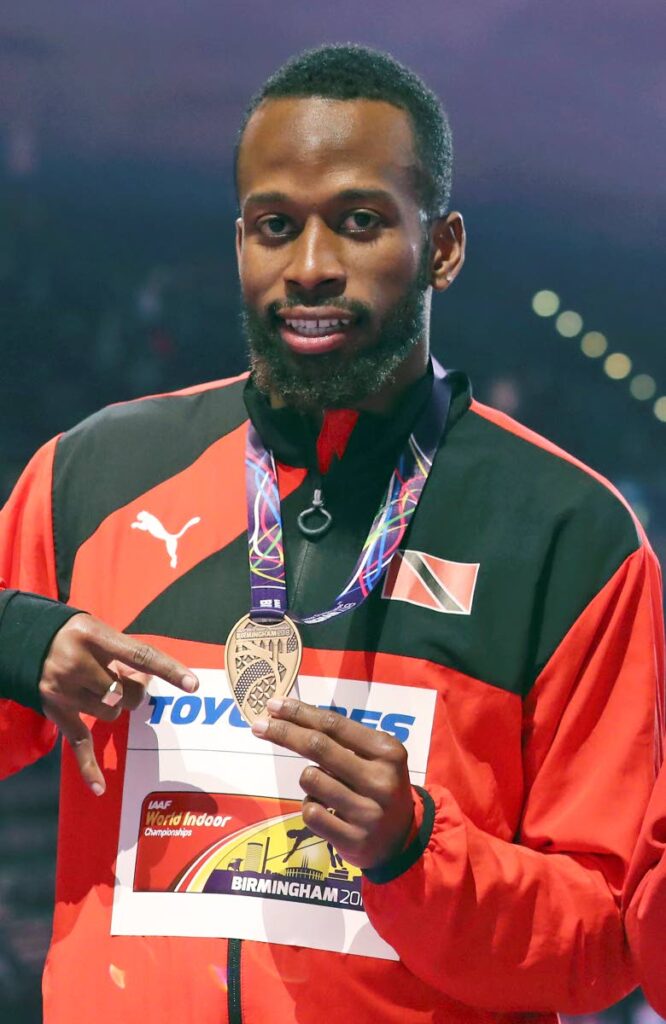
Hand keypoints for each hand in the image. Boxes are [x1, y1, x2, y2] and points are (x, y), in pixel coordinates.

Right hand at [40, 613, 197, 796]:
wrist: (28, 640)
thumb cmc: (77, 636)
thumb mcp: (101, 633)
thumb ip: (126, 655)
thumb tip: (149, 682)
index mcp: (94, 636)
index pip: (140, 655)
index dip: (169, 670)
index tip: (192, 684)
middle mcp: (76, 663)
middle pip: (124, 693)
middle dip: (132, 690)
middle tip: (121, 678)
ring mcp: (64, 689)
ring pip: (112, 714)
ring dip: (114, 707)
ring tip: (99, 689)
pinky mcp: (55, 710)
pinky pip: (78, 743)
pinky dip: (89, 767)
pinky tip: (99, 788)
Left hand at [251, 697, 413, 868]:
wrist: (401, 840)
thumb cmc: (379, 786)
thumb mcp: (375, 756)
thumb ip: (341, 738)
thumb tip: (289, 716)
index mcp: (388, 751)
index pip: (334, 725)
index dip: (300, 713)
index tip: (273, 705)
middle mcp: (380, 780)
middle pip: (317, 746)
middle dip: (284, 732)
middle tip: (259, 725)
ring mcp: (368, 813)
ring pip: (310, 780)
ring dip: (309, 780)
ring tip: (328, 789)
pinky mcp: (354, 840)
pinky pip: (310, 813)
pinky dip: (311, 807)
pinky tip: (329, 812)